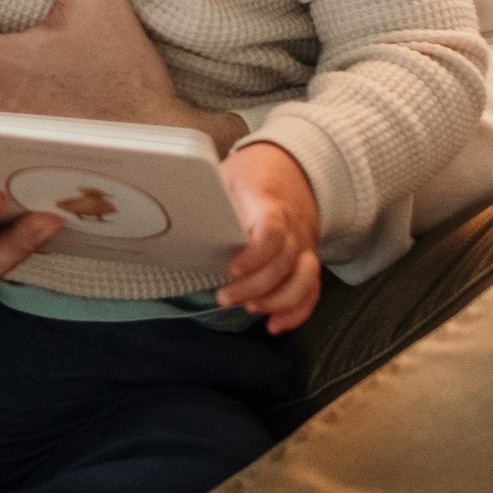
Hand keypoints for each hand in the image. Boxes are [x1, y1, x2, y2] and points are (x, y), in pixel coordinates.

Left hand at [219, 139, 320, 333]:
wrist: (291, 167)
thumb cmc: (252, 176)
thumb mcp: (226, 176)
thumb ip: (211, 197)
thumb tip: (181, 216)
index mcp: (270, 205)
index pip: (273, 231)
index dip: (256, 255)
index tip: (233, 268)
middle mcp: (294, 228)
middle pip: (286, 262)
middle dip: (256, 287)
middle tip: (224, 295)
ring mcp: (304, 246)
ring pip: (305, 280)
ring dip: (278, 302)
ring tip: (249, 308)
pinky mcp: (306, 261)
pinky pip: (312, 290)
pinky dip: (297, 312)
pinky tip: (275, 324)